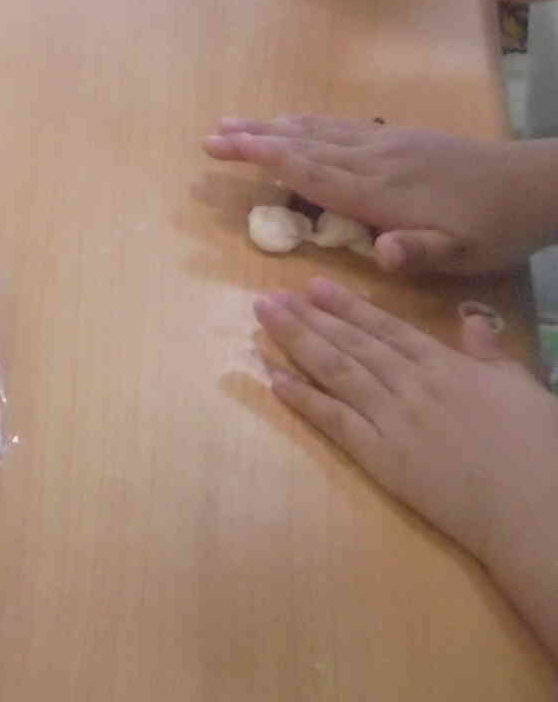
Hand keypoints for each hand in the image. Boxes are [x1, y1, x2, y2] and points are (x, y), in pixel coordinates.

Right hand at [204, 117, 557, 273]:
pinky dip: (306, 123)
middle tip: (209, 135)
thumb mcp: (465, 254)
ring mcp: (385, 145)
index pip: (309, 172)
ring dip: (272, 127)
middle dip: (254, 139)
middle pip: (302, 145)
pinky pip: (340, 126)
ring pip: (317, 132)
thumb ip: (419, 252)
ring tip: (234, 122)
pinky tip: (295, 121)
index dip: (263, 159)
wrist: (533, 184)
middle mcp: (373, 161)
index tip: (220, 147)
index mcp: (380, 193)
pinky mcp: (398, 139)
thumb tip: (379, 253)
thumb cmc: (494, 229)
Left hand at [256, 279, 557, 602]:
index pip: (386, 328)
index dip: (347, 306)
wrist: (533, 508)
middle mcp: (411, 384)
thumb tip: (472, 321)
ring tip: (264, 318)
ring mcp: (391, 419)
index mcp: (446, 366)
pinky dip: (302, 398)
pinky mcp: (380, 457)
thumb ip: (491, 354)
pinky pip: (333, 420)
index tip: (313, 286)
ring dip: (295, 341)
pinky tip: (273, 379)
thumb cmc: (539, 450)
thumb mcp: (523, 388)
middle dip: (309, 316)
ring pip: (335, 371)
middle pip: (351, 344)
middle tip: (271, 295)